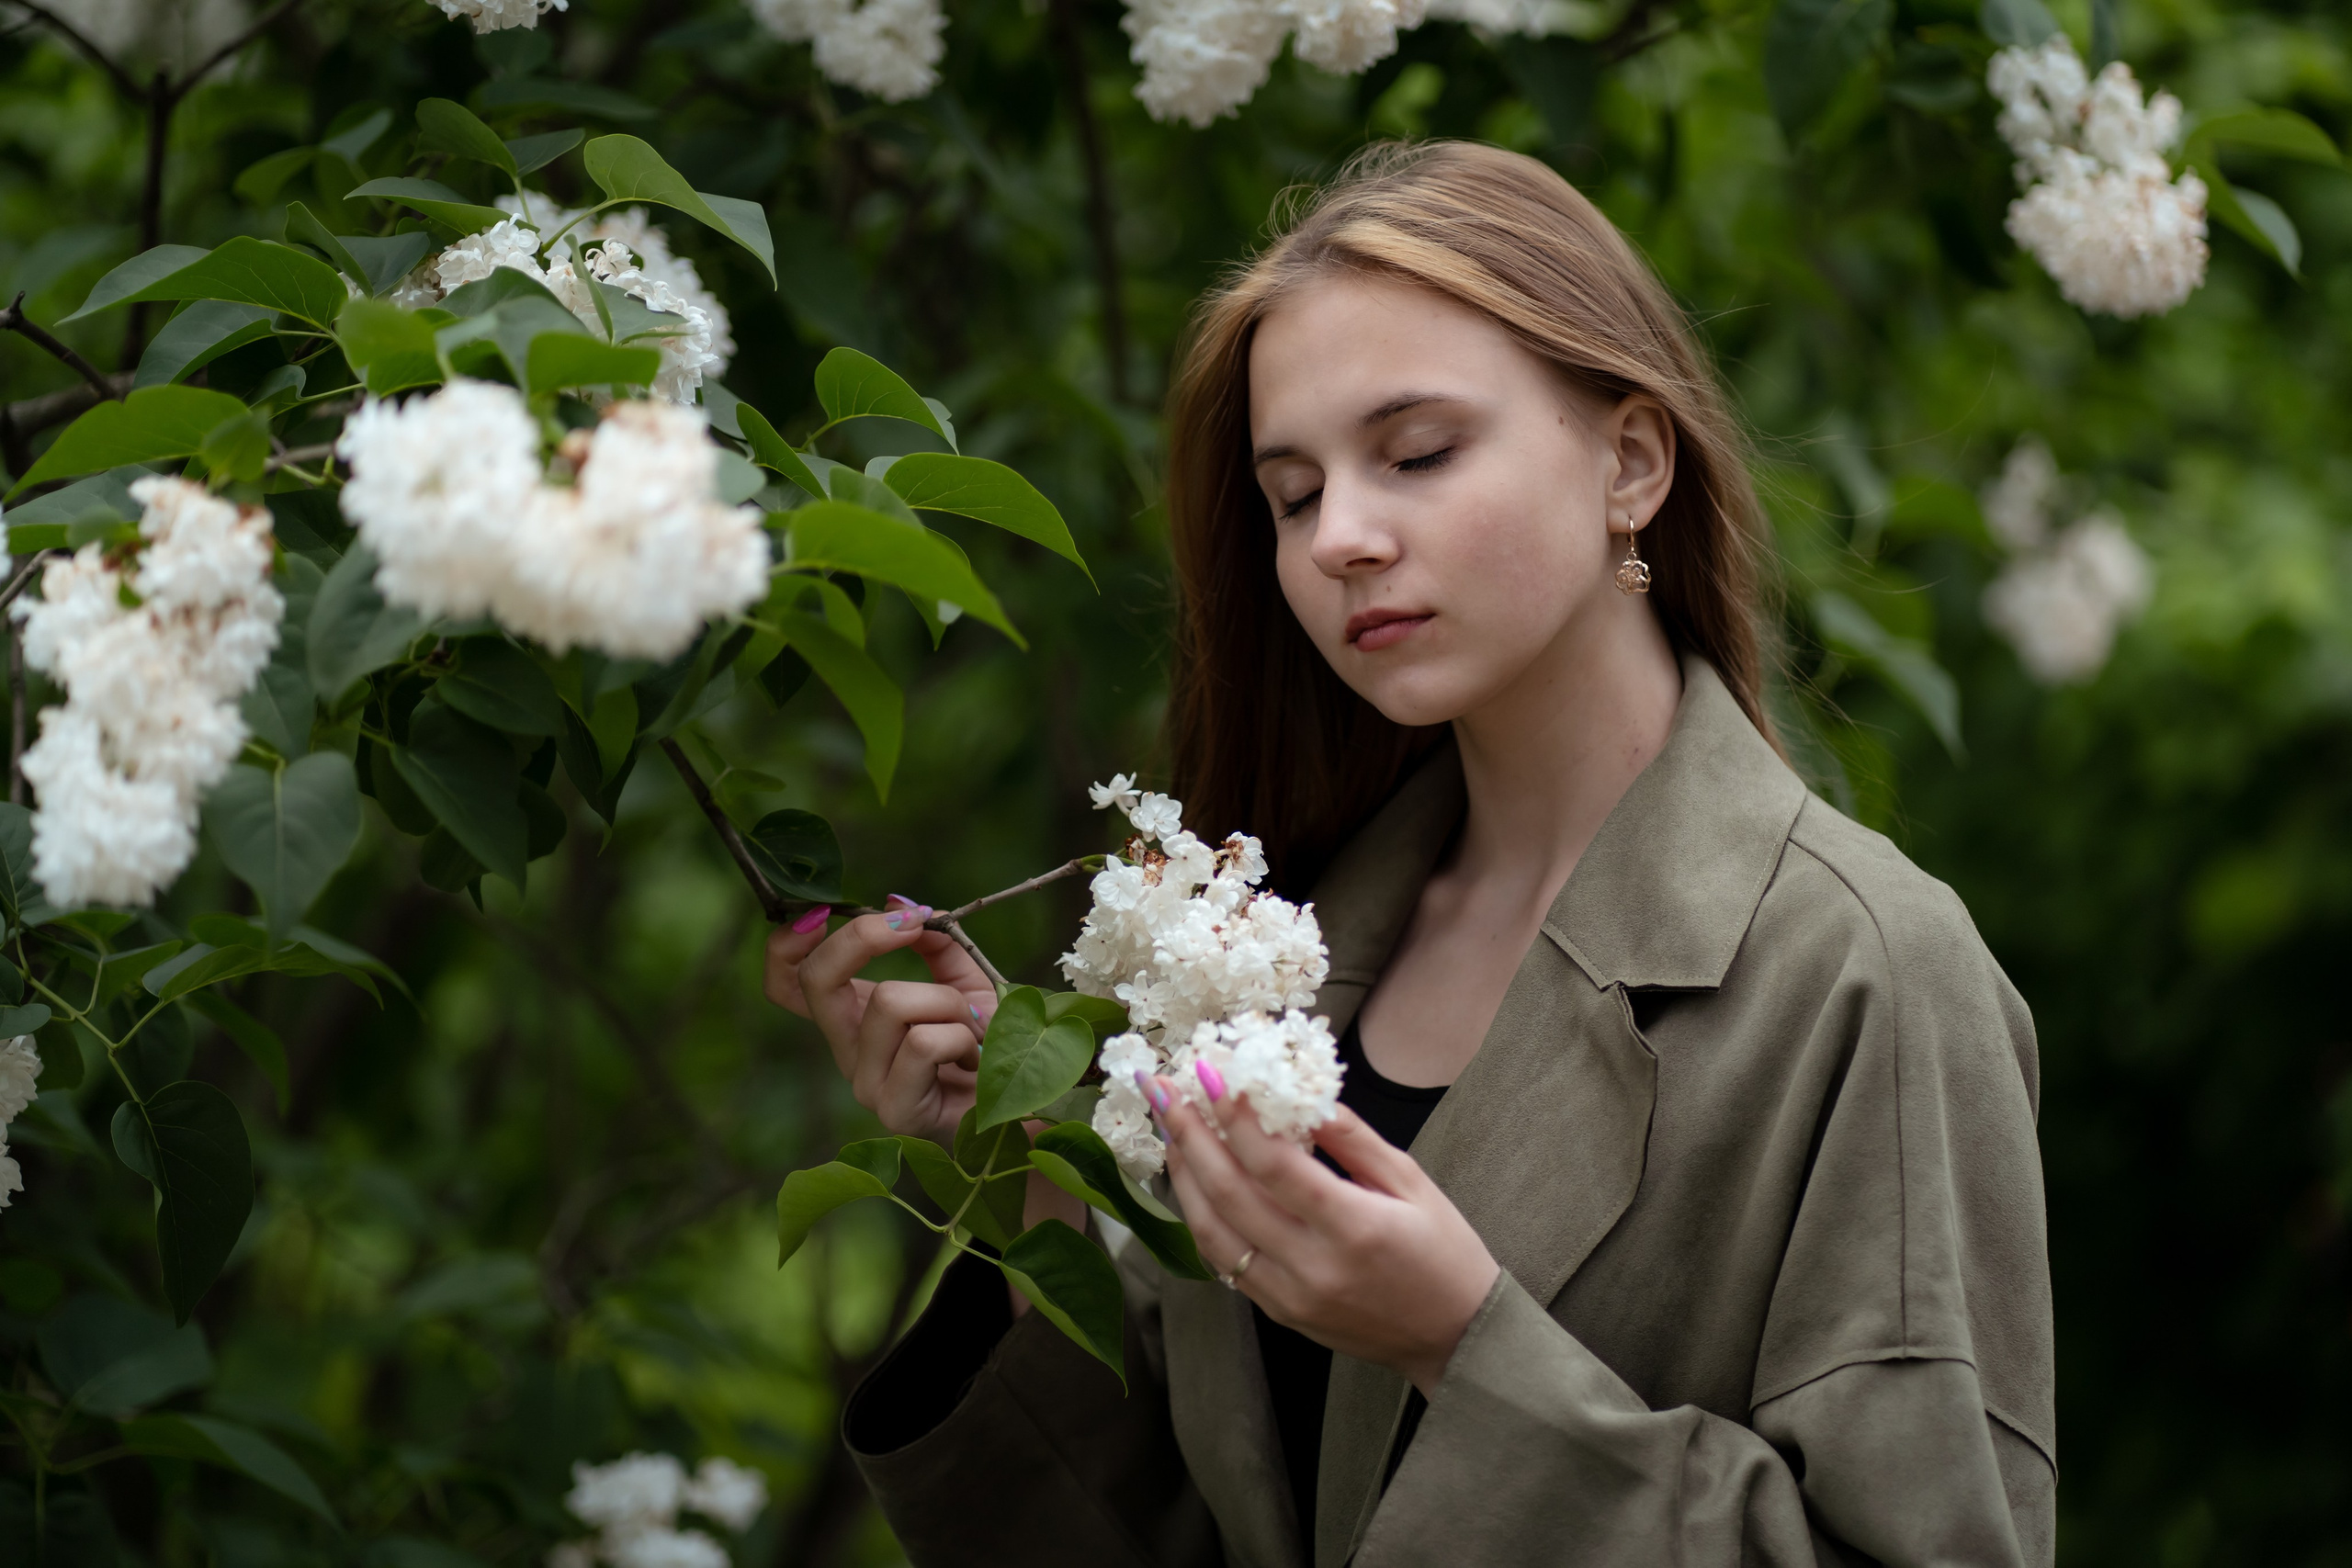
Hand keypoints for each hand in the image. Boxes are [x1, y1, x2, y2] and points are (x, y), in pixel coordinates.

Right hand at [764, 900, 993, 1141]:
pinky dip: (960, 1036)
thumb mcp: (963, 978)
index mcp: (853, 1016)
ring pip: (889, 1002)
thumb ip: (935, 942)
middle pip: (816, 980)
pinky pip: (922, 1043)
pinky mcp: (894, 1110)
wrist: (1023, 1096)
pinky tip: (973, 1059)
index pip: (786, 984)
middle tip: (914, 925)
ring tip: (971, 1025)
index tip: (823, 912)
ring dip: (947, 1000)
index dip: (786, 945)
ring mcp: (866, 1083)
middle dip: (864, 937)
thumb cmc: (990, 1042)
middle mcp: (848, 1050)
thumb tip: (899, 905)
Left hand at [1155, 1078, 1499, 1396]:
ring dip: (1183, 1177)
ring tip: (1168, 1130)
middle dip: (1190, 1136)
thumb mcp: (1410, 1181)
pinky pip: (1224, 1262)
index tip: (1213, 1075)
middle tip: (1165, 1090)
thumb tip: (1296, 1092)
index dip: (1235, 1117)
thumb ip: (1351, 1137)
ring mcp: (1290, 1297)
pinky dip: (1202, 1217)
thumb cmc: (1444, 1252)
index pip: (1274, 1165)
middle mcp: (1313, 1267)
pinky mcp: (1279, 1313)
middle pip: (1229, 1195)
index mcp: (1354, 1227)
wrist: (1454, 1337)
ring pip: (1213, 1233)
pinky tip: (1193, 1182)